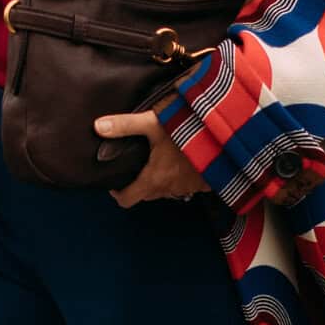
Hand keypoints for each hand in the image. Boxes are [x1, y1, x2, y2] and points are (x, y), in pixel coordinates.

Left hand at [93, 110, 208, 205]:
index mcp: (154, 179)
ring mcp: (188, 188)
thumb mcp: (153, 124)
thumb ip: (125, 125)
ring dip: (160, 179)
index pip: (126, 200)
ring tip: (158, 158)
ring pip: (165, 190)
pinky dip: (180, 176)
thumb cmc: (190, 132)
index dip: (117, 193)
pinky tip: (181, 159)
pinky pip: (185, 185)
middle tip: (135, 164)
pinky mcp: (203, 183)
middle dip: (137, 183)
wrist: (226, 138)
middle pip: (145, 194)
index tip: (115, 181)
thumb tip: (98, 126)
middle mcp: (170, 189)